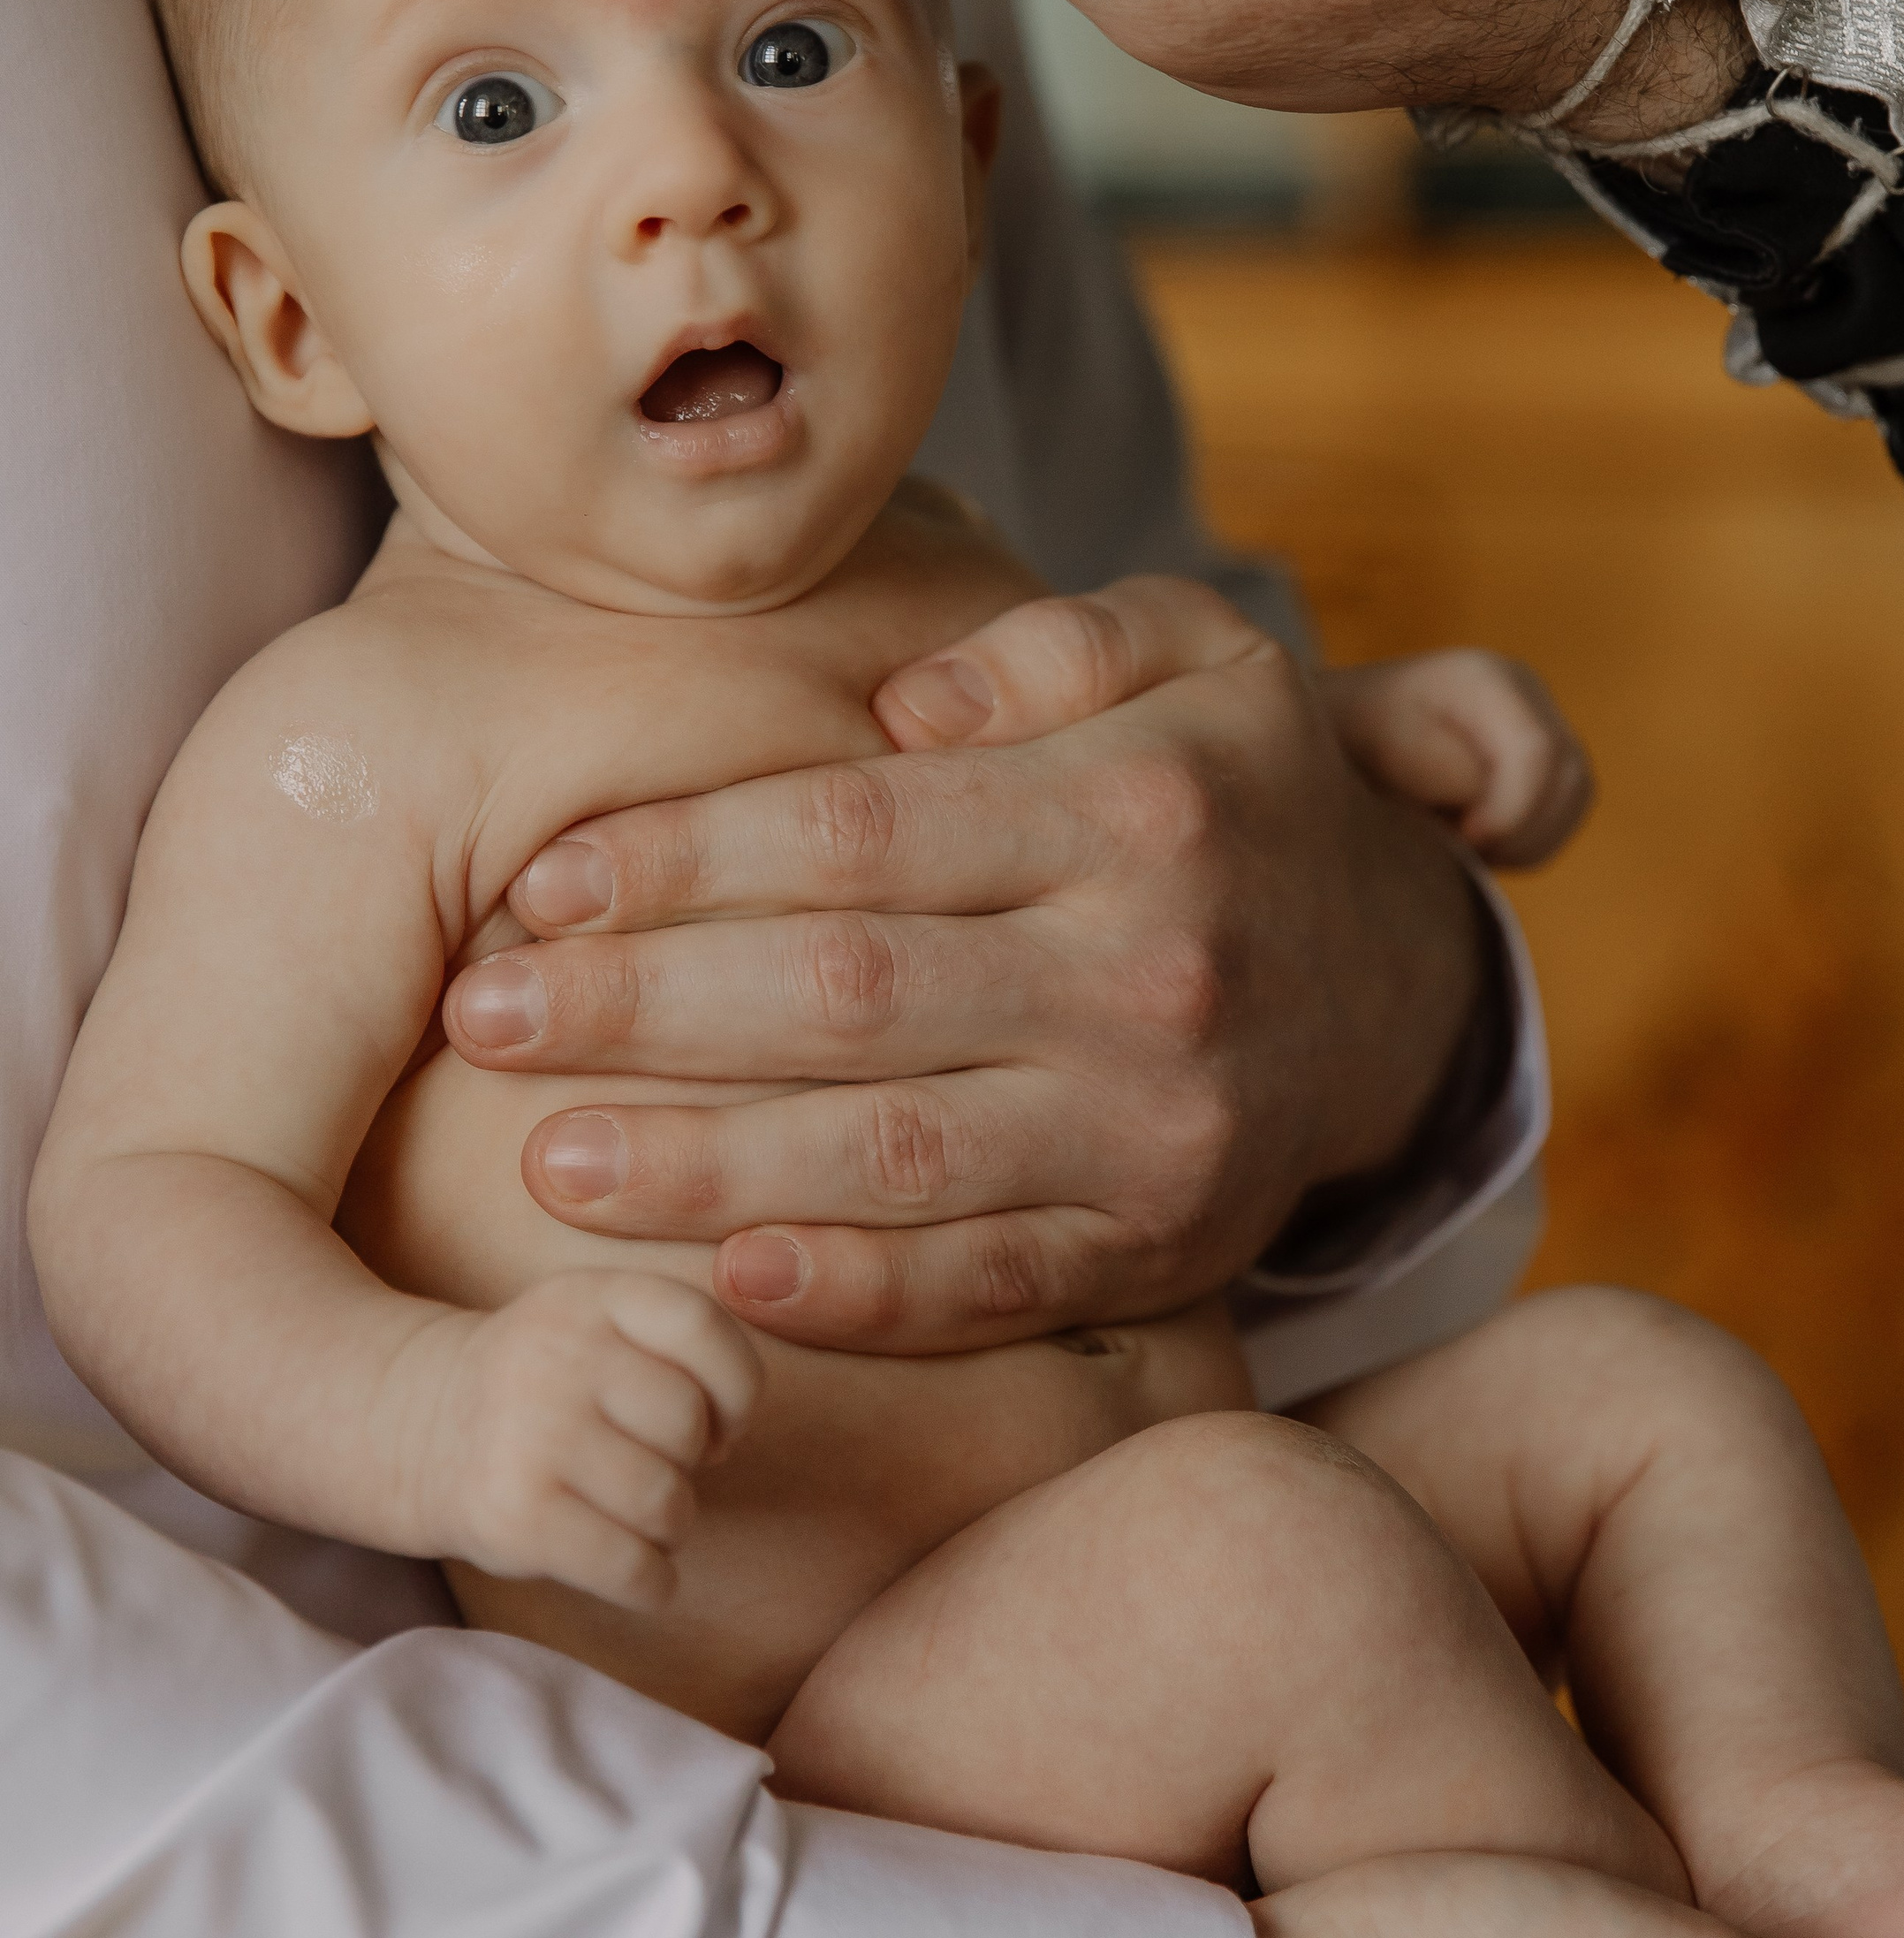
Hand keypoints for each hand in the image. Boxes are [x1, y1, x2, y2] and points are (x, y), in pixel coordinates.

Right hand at [390, 1270, 758, 1607]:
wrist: (422, 1425)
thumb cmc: (552, 1383)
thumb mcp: (604, 1323)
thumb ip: (681, 1350)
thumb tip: (725, 1441)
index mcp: (592, 1296)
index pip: (700, 1325)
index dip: (736, 1385)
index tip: (721, 1420)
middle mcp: (558, 1354)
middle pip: (688, 1424)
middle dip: (689, 1462)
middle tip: (651, 1466)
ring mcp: (530, 1434)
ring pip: (665, 1502)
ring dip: (670, 1526)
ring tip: (635, 1515)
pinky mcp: (514, 1515)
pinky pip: (630, 1568)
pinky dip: (652, 1584)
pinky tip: (638, 1573)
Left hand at [442, 580, 1488, 1352]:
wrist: (1389, 976)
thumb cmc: (1224, 791)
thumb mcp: (1194, 652)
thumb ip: (1055, 641)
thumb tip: (902, 695)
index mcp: (1140, 805)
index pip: (862, 834)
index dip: (685, 861)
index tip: (542, 882)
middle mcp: (1155, 971)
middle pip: (850, 995)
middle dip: (645, 1009)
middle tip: (482, 1015)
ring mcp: (1160, 1128)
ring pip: (895, 1157)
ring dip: (704, 1167)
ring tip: (543, 1158)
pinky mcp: (1162, 1250)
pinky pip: (990, 1286)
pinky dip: (857, 1295)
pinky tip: (725, 1280)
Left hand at [1321, 649, 1592, 869]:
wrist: (1343, 734)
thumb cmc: (1348, 741)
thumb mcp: (1380, 752)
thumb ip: (1445, 770)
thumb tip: (1490, 806)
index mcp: (1484, 677)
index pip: (1537, 752)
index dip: (1509, 813)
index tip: (1461, 841)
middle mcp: (1526, 690)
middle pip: (1569, 776)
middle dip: (1520, 831)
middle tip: (1463, 851)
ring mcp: (1542, 719)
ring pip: (1576, 796)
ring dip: (1529, 840)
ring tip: (1467, 846)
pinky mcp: (1547, 756)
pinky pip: (1568, 811)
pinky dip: (1532, 841)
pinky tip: (1481, 841)